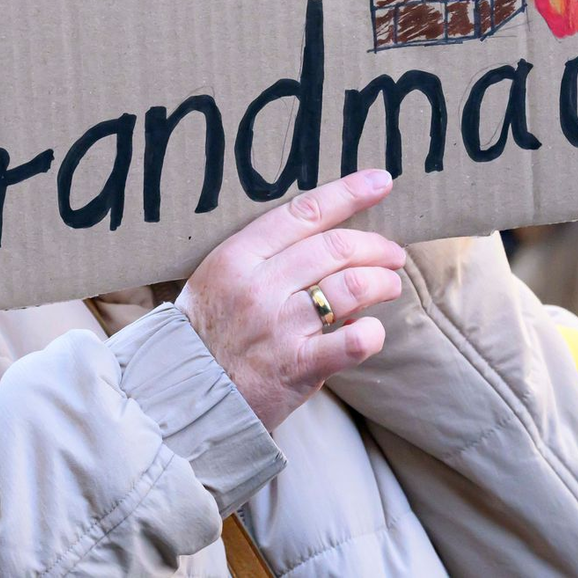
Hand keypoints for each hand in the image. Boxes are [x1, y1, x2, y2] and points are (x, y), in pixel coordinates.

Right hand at [175, 169, 403, 431]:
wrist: (185, 395)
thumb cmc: (208, 329)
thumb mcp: (221, 276)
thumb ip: (267, 254)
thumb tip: (329, 240)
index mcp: (238, 256)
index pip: (304, 212)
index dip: (349, 193)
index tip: (381, 182)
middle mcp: (260, 286)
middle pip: (335, 248)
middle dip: (375, 245)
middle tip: (392, 252)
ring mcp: (280, 327)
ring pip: (351, 286)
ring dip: (382, 282)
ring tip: (390, 284)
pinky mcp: (297, 368)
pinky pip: (352, 341)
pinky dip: (373, 333)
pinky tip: (372, 331)